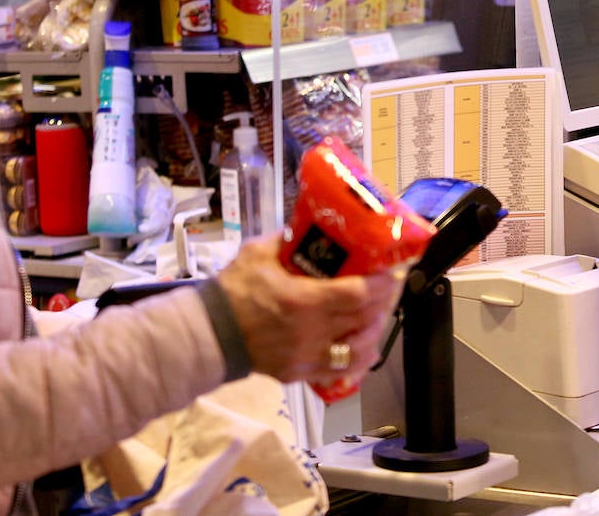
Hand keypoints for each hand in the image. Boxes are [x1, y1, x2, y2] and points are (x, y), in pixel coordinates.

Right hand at [214, 236, 405, 386]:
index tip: (391, 273)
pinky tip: (365, 348)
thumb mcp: (257, 253)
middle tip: (389, 289)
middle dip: (382, 304)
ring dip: (374, 332)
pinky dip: (357, 361)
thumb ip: (285, 240)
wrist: (208, 334)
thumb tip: (309, 226)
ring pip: (358, 351)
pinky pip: (338, 372)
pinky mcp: (300, 374)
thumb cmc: (233, 291)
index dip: (381, 285)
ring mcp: (307, 357)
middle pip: (363, 320)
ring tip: (378, 317)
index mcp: (303, 301)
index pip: (358, 294)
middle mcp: (311, 332)